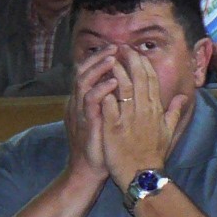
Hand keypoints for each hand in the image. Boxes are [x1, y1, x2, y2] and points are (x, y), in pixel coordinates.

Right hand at [63, 51, 116, 189]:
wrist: (90, 169)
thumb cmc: (104, 145)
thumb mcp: (111, 120)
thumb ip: (121, 102)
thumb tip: (137, 88)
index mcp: (86, 100)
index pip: (90, 71)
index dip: (102, 58)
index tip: (119, 49)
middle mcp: (79, 102)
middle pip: (83, 70)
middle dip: (99, 57)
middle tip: (115, 47)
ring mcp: (80, 111)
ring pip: (83, 81)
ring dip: (98, 68)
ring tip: (113, 58)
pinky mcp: (85, 122)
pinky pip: (90, 102)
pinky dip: (101, 89)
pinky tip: (113, 82)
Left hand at [100, 51, 188, 191]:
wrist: (140, 174)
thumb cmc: (153, 154)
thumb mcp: (169, 132)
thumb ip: (174, 112)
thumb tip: (182, 97)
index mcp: (155, 109)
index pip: (150, 79)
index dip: (142, 63)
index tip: (135, 52)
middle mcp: (143, 110)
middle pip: (138, 77)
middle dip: (129, 59)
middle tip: (121, 47)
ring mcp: (128, 117)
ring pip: (123, 86)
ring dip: (116, 70)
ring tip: (110, 58)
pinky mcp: (113, 126)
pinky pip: (108, 103)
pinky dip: (104, 90)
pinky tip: (98, 80)